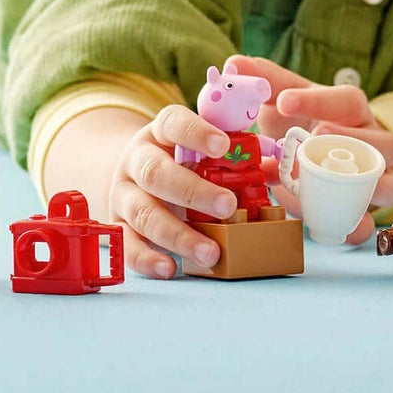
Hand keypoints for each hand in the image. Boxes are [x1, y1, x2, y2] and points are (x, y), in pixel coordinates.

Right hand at [107, 105, 240, 279]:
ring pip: (144, 213)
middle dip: (192, 191)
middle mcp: (137, 160)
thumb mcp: (199, 147)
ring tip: (211, 252)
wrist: (132, 173)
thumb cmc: (179, 159)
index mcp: (160, 133)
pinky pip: (127, 244)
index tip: (223, 146)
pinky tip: (170, 268)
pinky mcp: (118, 225)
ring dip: (178, 235)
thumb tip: (273, 168)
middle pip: (156, 173)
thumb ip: (233, 154)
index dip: (196, 133)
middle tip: (228, 206)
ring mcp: (124, 194)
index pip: (174, 123)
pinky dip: (147, 259)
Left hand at [226, 55, 392, 242]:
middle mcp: (374, 142)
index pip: (347, 100)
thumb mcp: (284, 98)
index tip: (283, 100)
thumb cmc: (302, 121)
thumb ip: (261, 81)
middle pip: (382, 142)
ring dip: (354, 190)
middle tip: (311, 141)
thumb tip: (233, 64)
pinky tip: (320, 224)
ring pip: (388, 185)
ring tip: (311, 188)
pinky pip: (369, 224)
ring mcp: (378, 178)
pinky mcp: (367, 211)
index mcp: (352, 110)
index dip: (319, 100)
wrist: (317, 154)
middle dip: (348, 143)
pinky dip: (349, 227)